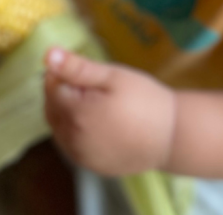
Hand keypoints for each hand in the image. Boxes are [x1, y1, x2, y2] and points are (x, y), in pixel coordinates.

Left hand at [43, 48, 176, 175]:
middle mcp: (72, 139)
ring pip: (59, 129)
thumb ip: (78, 67)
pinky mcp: (91, 166)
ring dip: (66, 113)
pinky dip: (76, 132)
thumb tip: (48, 55)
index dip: (62, 74)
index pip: (51, 88)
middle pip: (51, 109)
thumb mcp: (113, 77)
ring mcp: (81, 156)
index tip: (81, 69)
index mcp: (76, 113)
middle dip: (62, 94)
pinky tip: (97, 123)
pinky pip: (72, 145)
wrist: (173, 137)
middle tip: (88, 85)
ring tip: (94, 103)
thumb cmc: (145, 100)